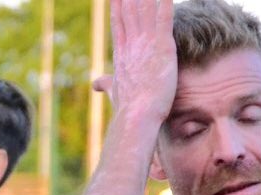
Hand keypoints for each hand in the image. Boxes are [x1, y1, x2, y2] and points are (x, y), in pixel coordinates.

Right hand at [102, 0, 178, 124]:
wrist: (136, 116)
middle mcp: (131, 44)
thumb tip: (96, 84)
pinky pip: (164, 17)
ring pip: (145, 8)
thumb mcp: (115, 92)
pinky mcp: (162, 47)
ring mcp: (145, 44)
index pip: (119, 20)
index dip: (118, 3)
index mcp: (121, 52)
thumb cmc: (127, 109)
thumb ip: (106, 83)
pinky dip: (165, 2)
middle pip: (130, 8)